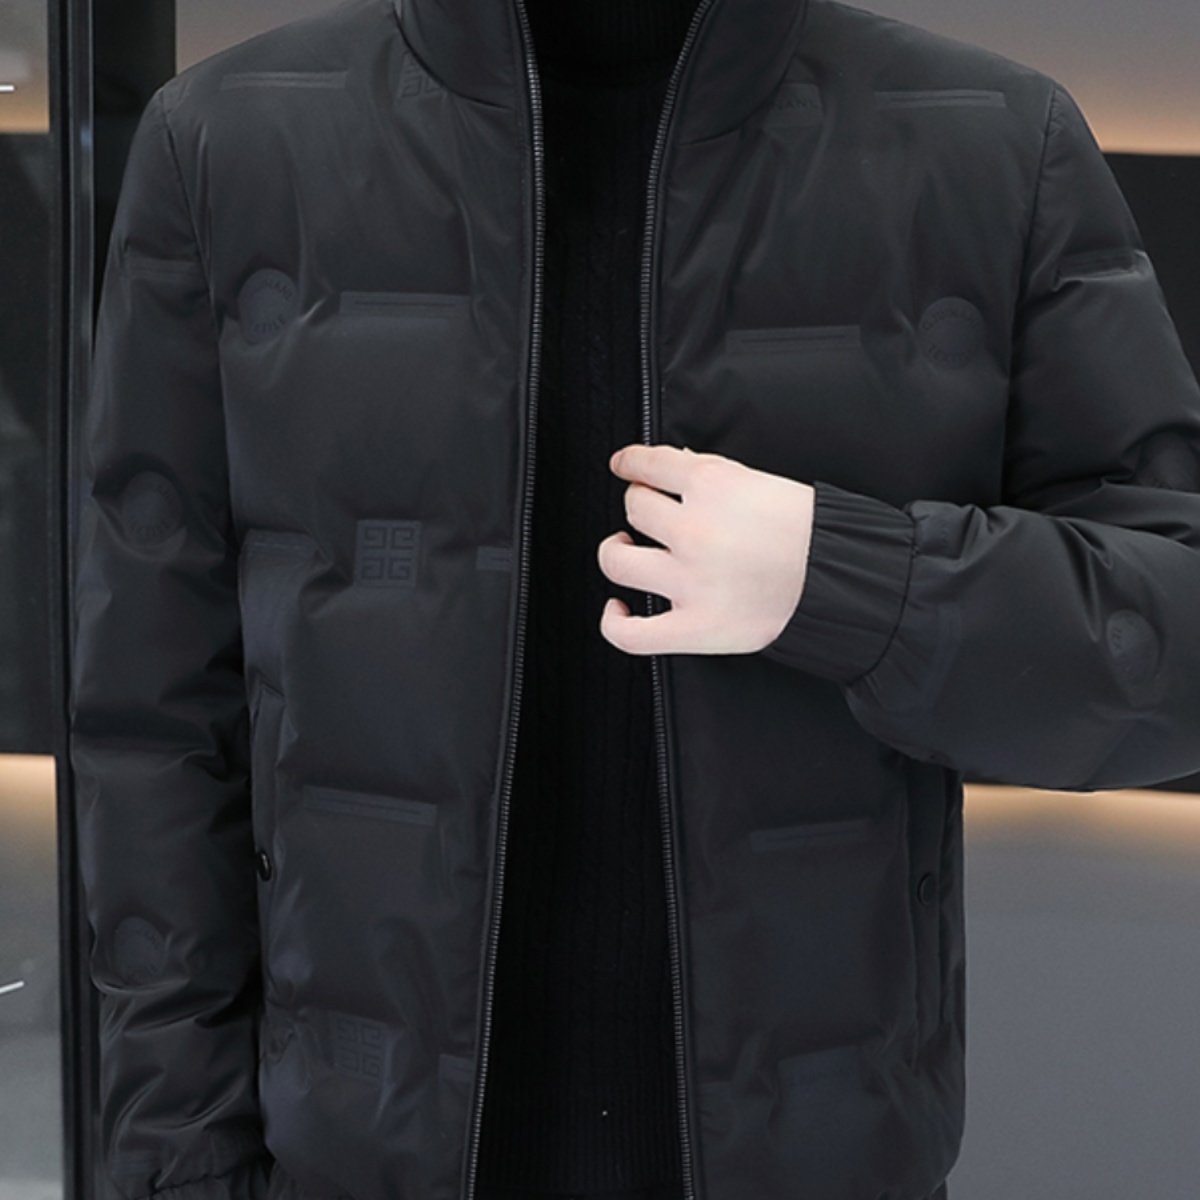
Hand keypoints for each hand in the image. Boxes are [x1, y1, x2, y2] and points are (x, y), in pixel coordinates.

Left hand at [598, 443, 814, 655]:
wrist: (845, 580)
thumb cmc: (813, 532)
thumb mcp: (763, 483)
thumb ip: (714, 475)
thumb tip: (674, 465)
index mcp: (713, 485)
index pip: (650, 464)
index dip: (631, 464)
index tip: (624, 466)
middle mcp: (694, 530)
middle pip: (635, 507)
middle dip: (640, 504)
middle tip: (651, 512)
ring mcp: (689, 581)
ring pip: (617, 561)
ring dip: (616, 550)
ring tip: (626, 548)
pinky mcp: (695, 627)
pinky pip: (632, 633)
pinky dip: (614, 622)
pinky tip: (618, 608)